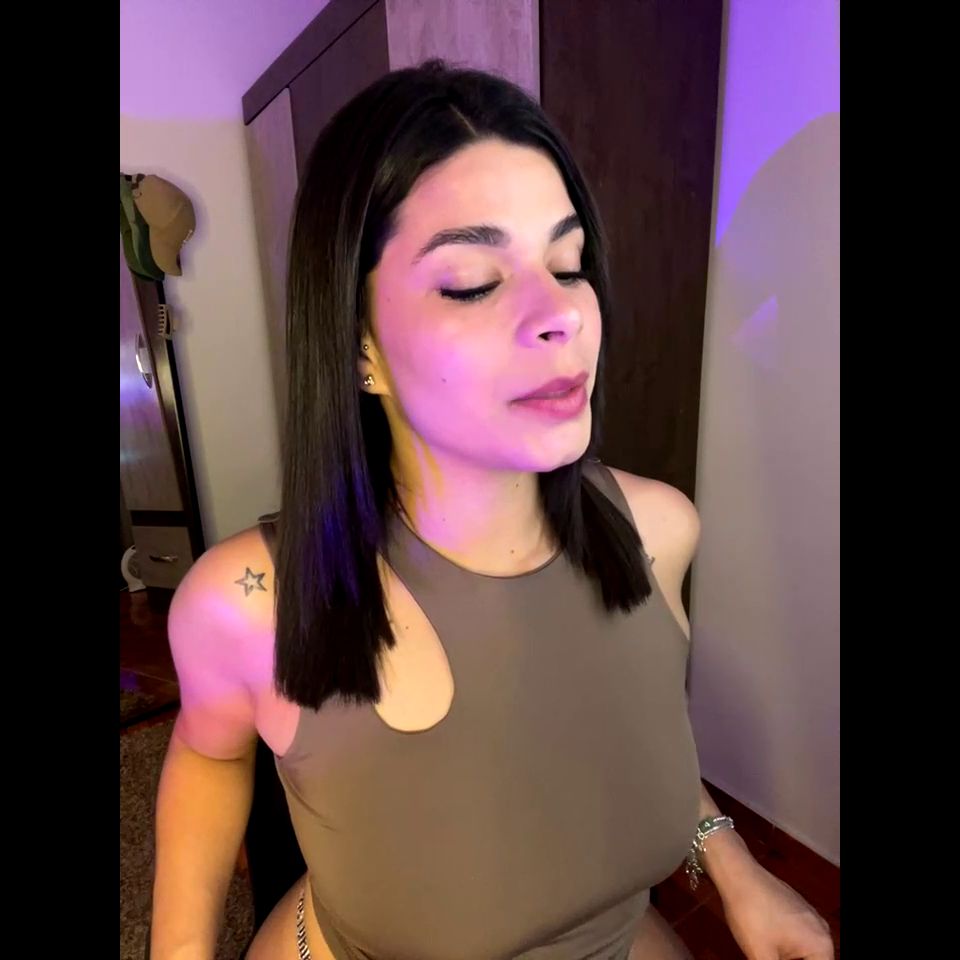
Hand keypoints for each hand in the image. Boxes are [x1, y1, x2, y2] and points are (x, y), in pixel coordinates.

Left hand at [720, 861, 834, 959]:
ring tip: (764, 954)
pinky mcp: (795, 910)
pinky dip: (784, 950)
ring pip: (803, 953)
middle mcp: (821, 931)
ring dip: (786, 959)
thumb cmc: (751, 915)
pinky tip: (766, 949)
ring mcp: (809, 918)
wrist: (736, 873)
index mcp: (821, 945)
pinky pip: (796, 939)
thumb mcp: (761, 956)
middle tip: (766, 957)